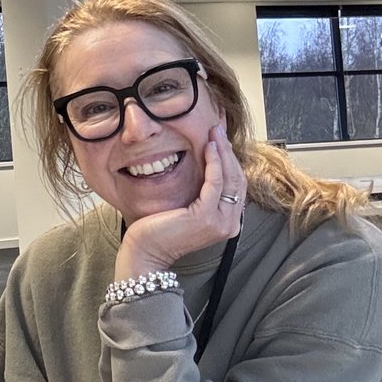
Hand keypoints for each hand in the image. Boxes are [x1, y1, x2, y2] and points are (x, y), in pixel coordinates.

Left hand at [115, 124, 245, 278]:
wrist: (144, 252)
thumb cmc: (159, 231)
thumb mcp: (187, 209)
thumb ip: (203, 195)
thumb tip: (209, 167)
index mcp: (228, 223)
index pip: (237, 185)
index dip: (231, 160)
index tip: (220, 139)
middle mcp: (230, 225)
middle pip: (237, 179)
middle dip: (228, 151)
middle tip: (218, 129)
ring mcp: (221, 222)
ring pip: (229, 178)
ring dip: (223, 152)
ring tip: (214, 132)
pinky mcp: (206, 217)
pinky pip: (215, 183)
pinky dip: (214, 163)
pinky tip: (208, 148)